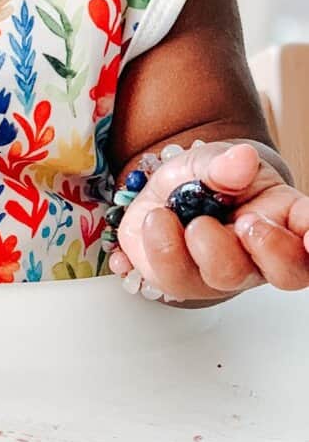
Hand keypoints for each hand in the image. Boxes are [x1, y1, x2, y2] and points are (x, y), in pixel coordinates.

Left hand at [111, 143, 308, 301]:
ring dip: (206, 246)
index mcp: (284, 217)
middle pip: (285, 272)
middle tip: (244, 221)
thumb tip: (241, 160)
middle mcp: (259, 253)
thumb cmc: (201, 181)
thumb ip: (223, 164)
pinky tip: (155, 220)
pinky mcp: (182, 281)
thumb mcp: (211, 161)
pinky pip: (172, 277)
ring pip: (225, 278)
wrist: (161, 197)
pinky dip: (159, 245)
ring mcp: (222, 272)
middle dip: (268, 248)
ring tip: (183, 219)